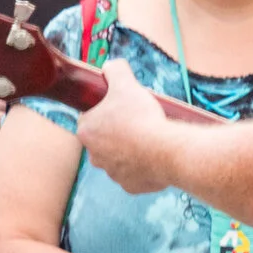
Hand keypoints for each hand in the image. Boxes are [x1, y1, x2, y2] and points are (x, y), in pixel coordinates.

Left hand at [77, 61, 177, 193]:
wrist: (165, 149)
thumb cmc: (142, 117)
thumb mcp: (126, 83)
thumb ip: (115, 69)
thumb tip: (110, 66)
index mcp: (86, 131)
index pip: (90, 117)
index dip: (105, 110)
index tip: (121, 107)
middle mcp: (94, 156)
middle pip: (104, 139)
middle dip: (117, 131)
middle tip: (137, 121)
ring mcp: (112, 173)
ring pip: (119, 158)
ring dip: (130, 149)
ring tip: (149, 138)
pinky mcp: (130, 186)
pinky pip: (135, 173)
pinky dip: (143, 166)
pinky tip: (154, 156)